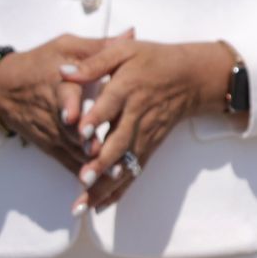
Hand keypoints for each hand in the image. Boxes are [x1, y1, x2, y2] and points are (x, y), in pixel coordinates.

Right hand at [0, 34, 122, 171]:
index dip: (68, 107)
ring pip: (71, 151)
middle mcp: (54, 112)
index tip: (72, 117)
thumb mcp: (65, 46)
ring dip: (90, 164)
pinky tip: (100, 185)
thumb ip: (100, 46)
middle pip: (71, 130)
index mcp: (59, 84)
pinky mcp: (50, 146)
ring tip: (112, 174)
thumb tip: (132, 34)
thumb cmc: (37, 64)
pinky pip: (68, 163)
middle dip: (87, 144)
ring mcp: (51, 132)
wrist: (0, 89)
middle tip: (106, 155)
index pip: (62, 96)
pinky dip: (83, 174)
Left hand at [62, 40, 230, 211]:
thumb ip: (93, 63)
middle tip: (83, 179)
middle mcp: (137, 116)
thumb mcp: (123, 51)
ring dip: (106, 185)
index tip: (82, 132)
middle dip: (101, 163)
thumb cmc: (153, 60)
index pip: (111, 106)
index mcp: (128, 89)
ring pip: (125, 164)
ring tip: (84, 205)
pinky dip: (118, 190)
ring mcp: (145, 135)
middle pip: (119, 142)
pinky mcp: (149, 147)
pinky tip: (99, 206)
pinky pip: (133, 171)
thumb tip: (63, 71)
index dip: (97, 118)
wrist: (193, 77)